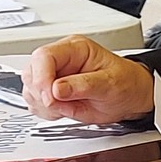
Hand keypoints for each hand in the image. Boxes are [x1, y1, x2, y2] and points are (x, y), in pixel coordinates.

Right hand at [26, 36, 153, 122]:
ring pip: (30, 89)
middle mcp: (60, 60)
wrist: (130, 96)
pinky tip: (63, 110)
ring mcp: (53, 76)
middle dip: (42, 93)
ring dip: (43, 104)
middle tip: (60, 106)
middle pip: (31, 72)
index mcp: (74, 49)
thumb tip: (57, 89)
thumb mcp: (110, 83)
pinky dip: (45, 112)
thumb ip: (83, 86)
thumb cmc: (125, 82)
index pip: (44, 56)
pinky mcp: (51, 92)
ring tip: (67, 107)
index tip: (51, 97)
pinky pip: (35, 103)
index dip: (42, 77)